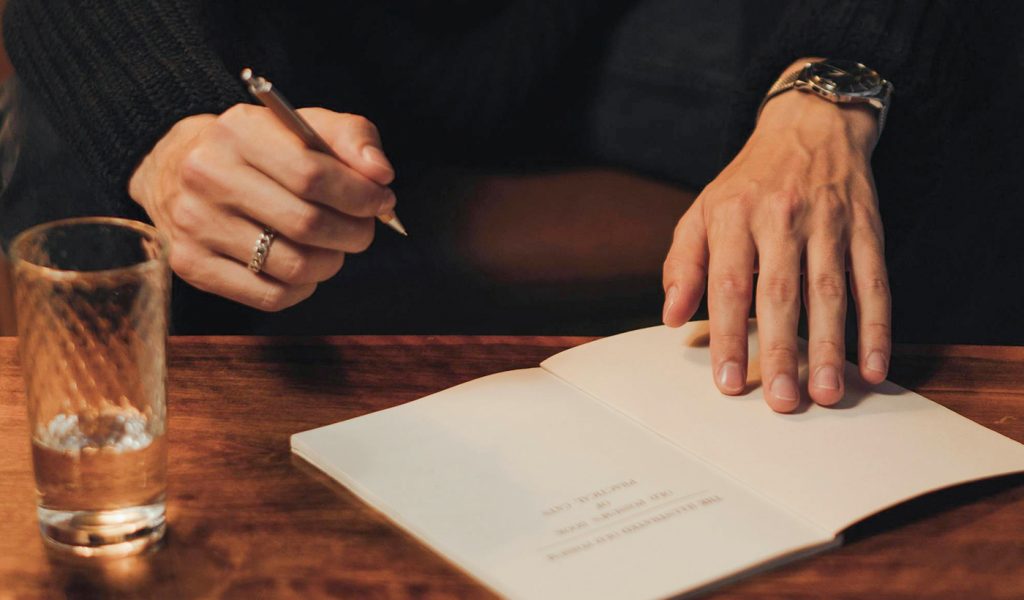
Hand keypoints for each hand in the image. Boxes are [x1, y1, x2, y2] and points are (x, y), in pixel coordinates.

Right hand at [129, 105, 396, 310]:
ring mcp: (195, 224)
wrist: (179, 168)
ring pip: (293, 266)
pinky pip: (271, 296)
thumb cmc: (261, 150)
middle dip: (354, 233)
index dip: (360, 195)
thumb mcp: (303, 127)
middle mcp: (208, 176)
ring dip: (331, 263)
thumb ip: (351, 138)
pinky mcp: (191, 265)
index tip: (381, 201)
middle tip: (363, 229)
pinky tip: (303, 267)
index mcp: (238, 131)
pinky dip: (302, 288)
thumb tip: (380, 174)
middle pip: (307, 224)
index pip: (312, 175)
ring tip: (332, 248)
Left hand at [662, 87, 890, 411]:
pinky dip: (877, 325)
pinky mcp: (866, 226)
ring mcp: (828, 222)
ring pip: (830, 292)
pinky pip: (874, 281)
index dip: (729, 336)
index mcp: (734, 215)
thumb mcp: (703, 211)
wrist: (809, 125)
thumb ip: (683, 264)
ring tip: (827, 393)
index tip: (729, 383)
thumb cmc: (748, 183)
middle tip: (782, 402)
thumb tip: (671, 318)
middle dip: (781, 352)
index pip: (729, 285)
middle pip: (780, 294)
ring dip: (830, 347)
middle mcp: (781, 217)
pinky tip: (872, 365)